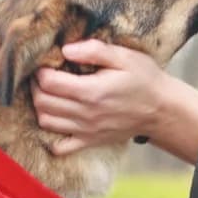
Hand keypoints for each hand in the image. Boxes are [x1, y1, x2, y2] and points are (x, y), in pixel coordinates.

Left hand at [31, 40, 167, 155]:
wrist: (162, 109)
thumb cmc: (144, 79)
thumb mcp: (124, 56)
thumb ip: (94, 50)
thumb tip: (66, 50)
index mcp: (91, 91)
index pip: (49, 83)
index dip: (41, 71)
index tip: (46, 63)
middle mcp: (85, 114)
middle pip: (42, 102)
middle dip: (36, 86)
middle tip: (43, 75)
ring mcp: (86, 131)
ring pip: (46, 122)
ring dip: (41, 106)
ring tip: (49, 93)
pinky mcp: (90, 141)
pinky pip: (60, 147)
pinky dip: (51, 134)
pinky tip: (57, 119)